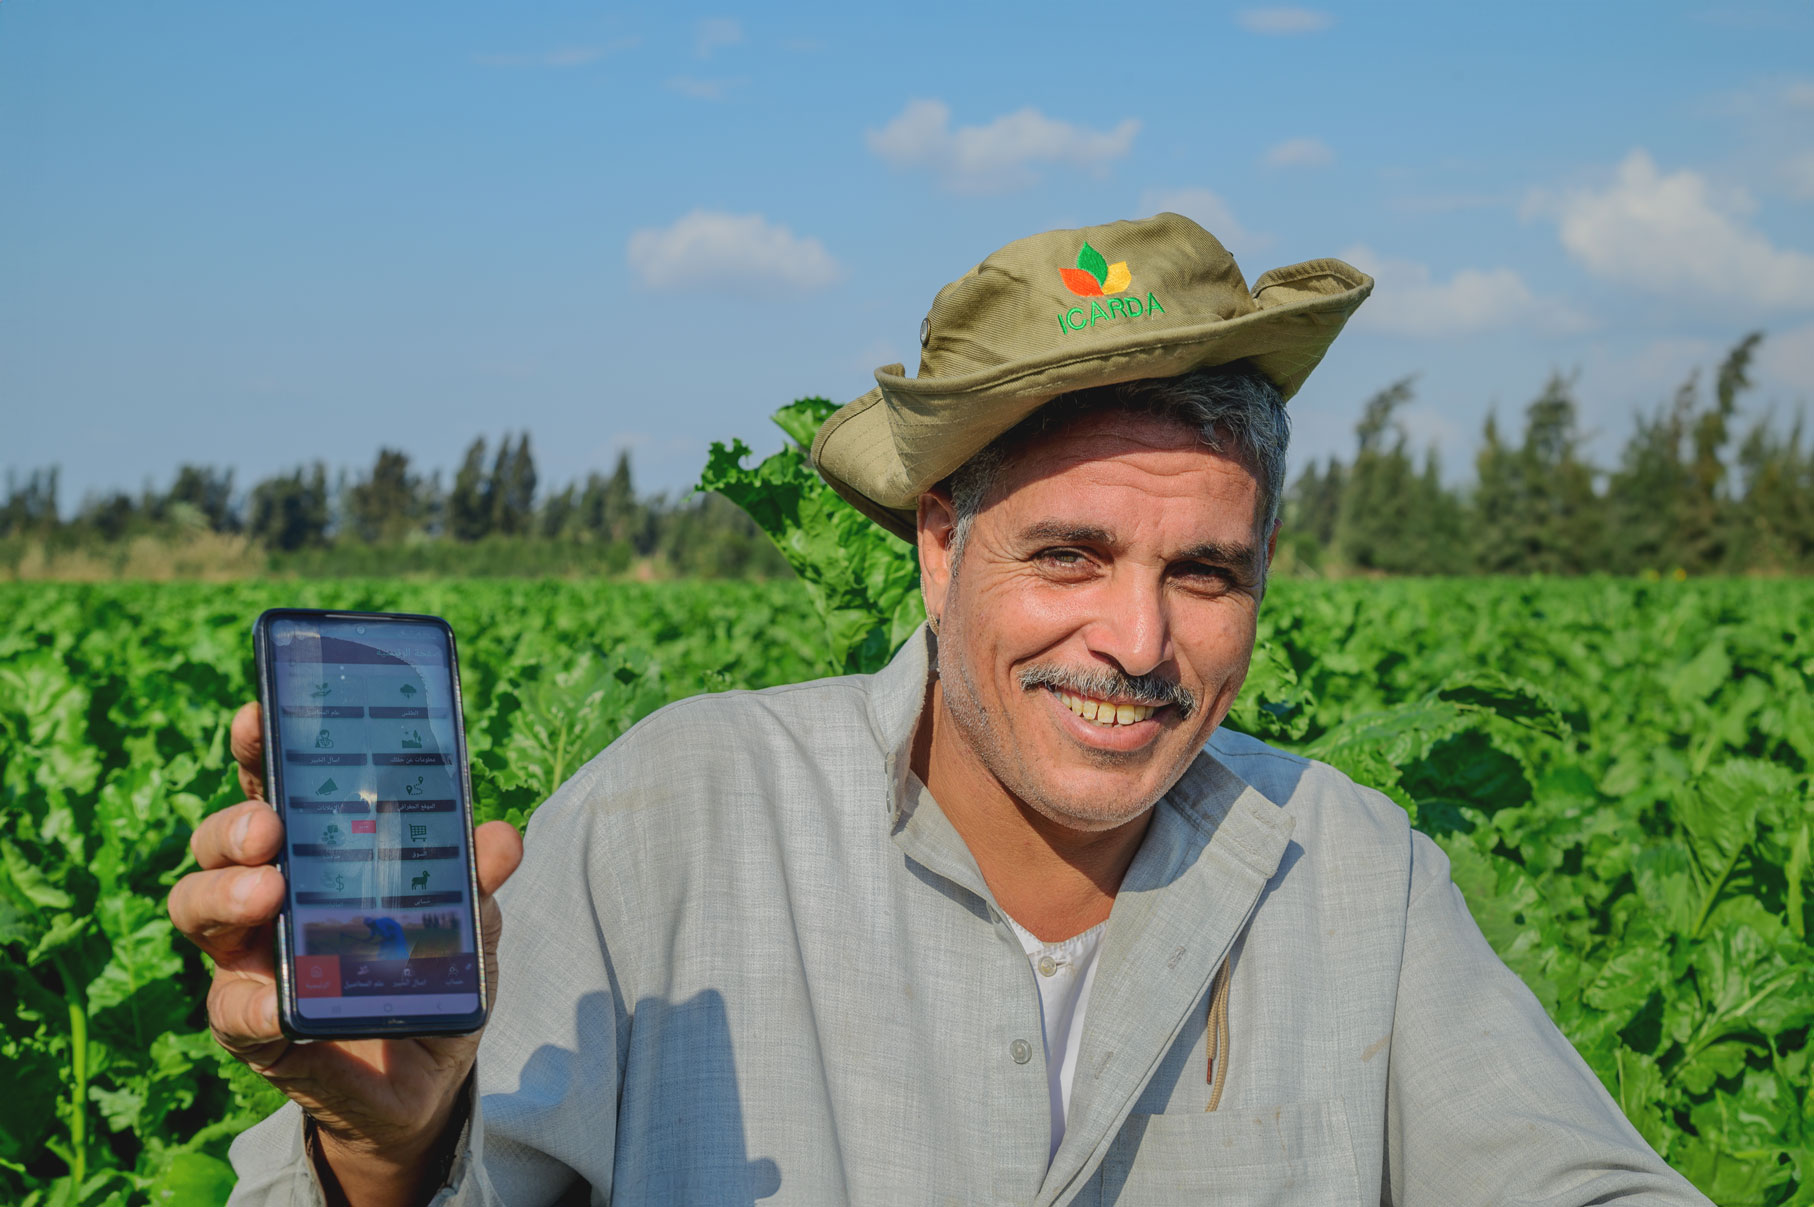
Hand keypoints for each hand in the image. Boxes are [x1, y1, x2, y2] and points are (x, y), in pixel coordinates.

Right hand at [168, 702, 522, 1205]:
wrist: (429, 1078)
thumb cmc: (434, 974)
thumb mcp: (470, 922)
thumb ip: (476, 879)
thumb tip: (500, 837)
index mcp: (315, 854)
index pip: (275, 788)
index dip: (259, 748)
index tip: (258, 713)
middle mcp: (270, 898)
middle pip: (219, 844)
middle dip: (233, 825)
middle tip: (270, 827)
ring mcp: (253, 960)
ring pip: (200, 911)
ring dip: (224, 894)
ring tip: (267, 890)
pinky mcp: (258, 1027)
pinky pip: (233, 1010)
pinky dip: (248, 1003)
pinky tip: (270, 1001)